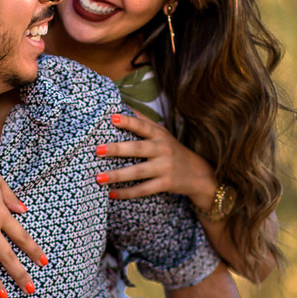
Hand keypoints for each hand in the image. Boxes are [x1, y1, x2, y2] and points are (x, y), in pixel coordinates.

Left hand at [97, 113, 217, 207]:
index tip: (112, 118)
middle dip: (117, 149)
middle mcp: (162, 149)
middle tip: (98, 150)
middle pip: (138, 148)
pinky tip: (111, 194)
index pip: (142, 126)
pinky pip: (143, 189)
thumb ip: (143, 121)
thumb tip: (121, 103)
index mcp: (159, 135)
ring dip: (117, 175)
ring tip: (98, 177)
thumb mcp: (161, 133)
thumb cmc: (171, 149)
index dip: (128, 121)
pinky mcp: (165, 184)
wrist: (198, 173)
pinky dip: (127, 193)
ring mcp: (164, 167)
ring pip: (138, 171)